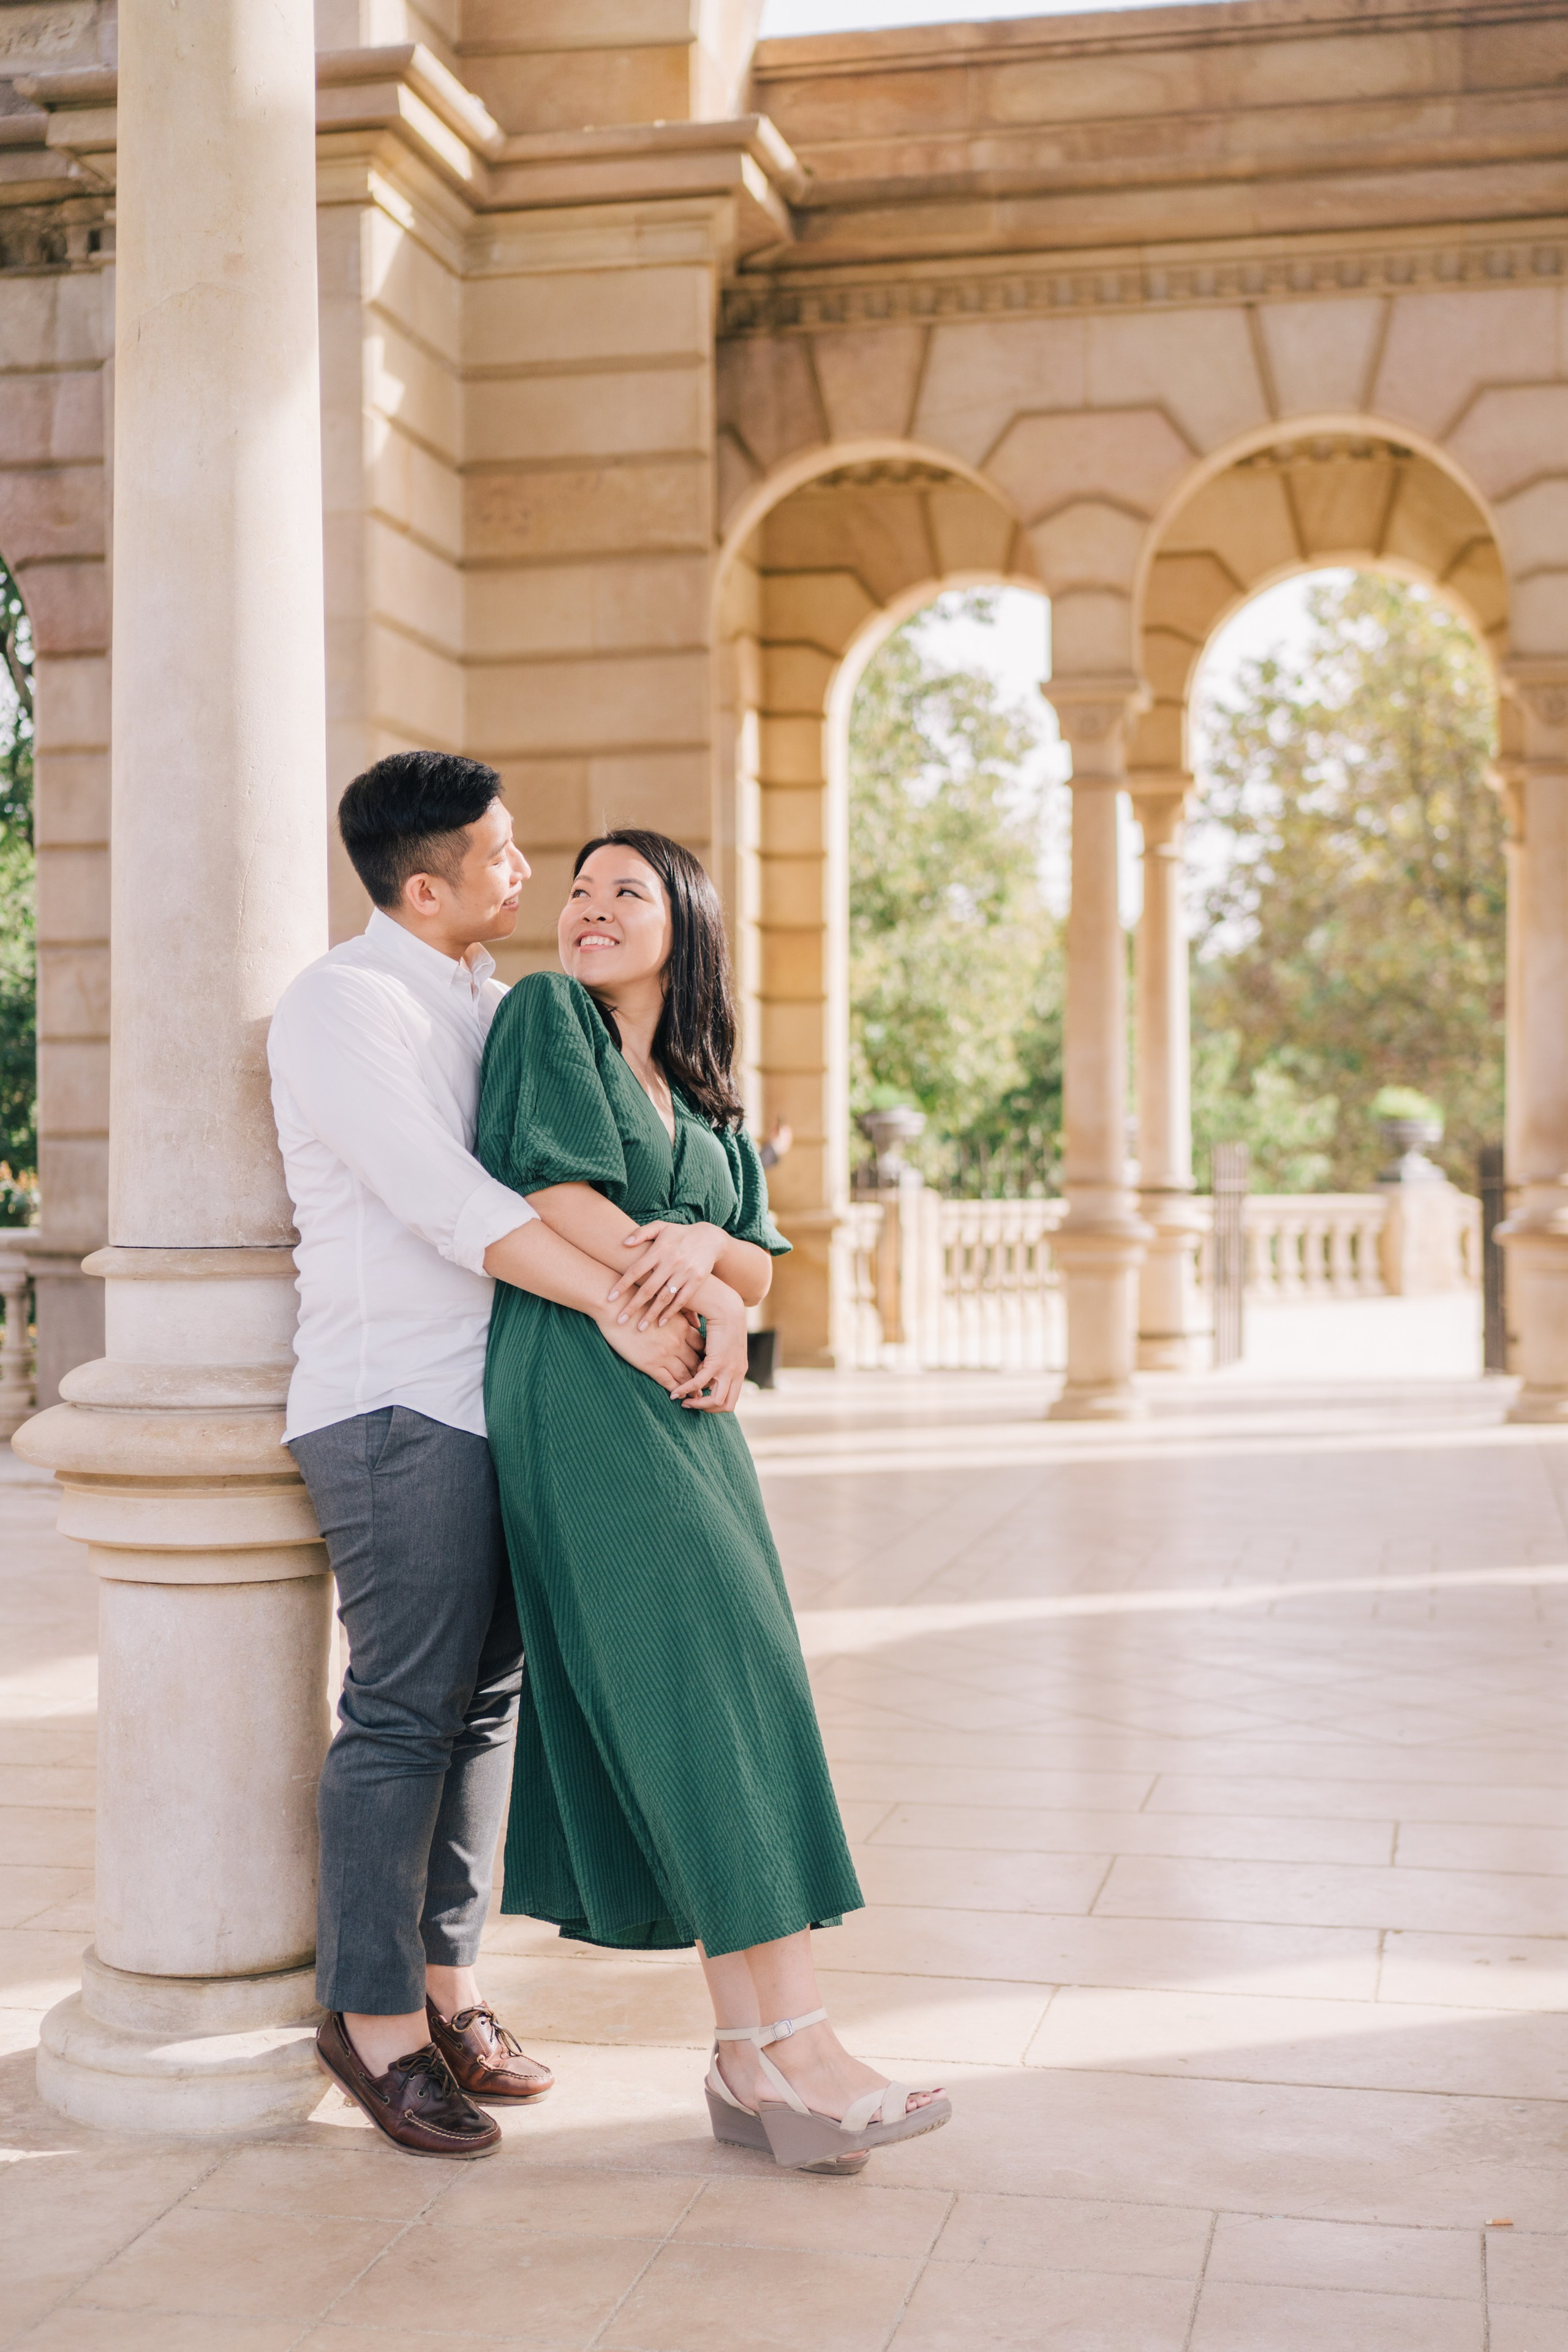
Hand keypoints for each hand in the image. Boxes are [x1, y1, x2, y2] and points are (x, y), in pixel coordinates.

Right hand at [596, 1304, 702, 1393]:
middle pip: (697, 1363)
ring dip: (692, 1386)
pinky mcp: (649, 1364)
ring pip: (685, 1375)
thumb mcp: (666, 1306)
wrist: (617, 1308)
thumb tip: (696, 1322)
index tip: (708, 1364)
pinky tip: (678, 1395)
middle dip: (703, 1374)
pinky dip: (675, 1390)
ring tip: (696, 1394)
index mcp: (682, 1328)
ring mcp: (664, 1354)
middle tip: (707, 1383)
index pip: (702, 1347)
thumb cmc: (639, 1304)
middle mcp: (677, 1342)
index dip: (707, 1357)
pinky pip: (667, 1381)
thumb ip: (683, 1316)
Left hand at [610, 1220, 724, 1328]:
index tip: (610, 1298)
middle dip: (633, 1306)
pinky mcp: (696, 1281)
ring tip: (640, 1328)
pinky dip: (671, 1313)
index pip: (636, 1270)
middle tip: (620, 1320)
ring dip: (651, 1314)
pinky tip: (660, 1323)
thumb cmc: (680, 1233)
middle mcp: (671, 1262)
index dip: (622, 1284)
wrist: (711, 1237)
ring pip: (664, 1298)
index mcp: (659, 1250)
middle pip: (648, 1289)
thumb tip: (623, 1243)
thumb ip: (642, 1233)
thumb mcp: (661, 1226)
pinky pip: (682, 1300)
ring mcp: (684, 1273)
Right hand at [670, 1280, 747, 1413]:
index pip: (729, 1396)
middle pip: (726, 1404)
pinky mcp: (717, 1361)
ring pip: (716, 1400)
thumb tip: (701, 1364)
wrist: (726, 1306)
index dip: (713, 1401)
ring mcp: (729, 1369)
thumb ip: (712, 1355)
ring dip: (697, 1404)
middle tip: (691, 1404)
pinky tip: (675, 1392)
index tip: (698, 1397)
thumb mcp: (720, 1343)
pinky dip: (687, 1390)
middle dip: (707, 1408)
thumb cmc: (722, 1322)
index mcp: (739, 1369)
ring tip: (682, 1400)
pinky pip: (700, 1383)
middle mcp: (737, 1372)